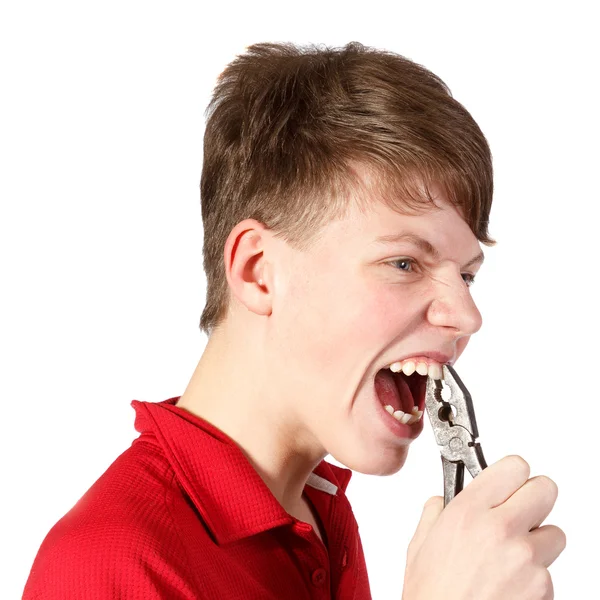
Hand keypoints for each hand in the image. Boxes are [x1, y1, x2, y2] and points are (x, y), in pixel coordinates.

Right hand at [402, 456, 565, 599]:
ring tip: (511, 557)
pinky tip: (509, 584)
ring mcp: (526, 560)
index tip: (506, 481)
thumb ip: (437, 511)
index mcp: (468, 511)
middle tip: (518, 511)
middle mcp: (501, 529)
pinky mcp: (544, 589)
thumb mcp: (420, 543)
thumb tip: (445, 499)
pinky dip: (535, 576)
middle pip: (545, 489)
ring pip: (553, 533)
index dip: (512, 473)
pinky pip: (550, 570)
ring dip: (537, 541)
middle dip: (533, 498)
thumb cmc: (431, 594)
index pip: (514, 466)